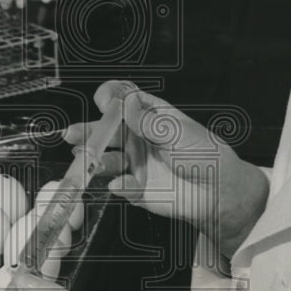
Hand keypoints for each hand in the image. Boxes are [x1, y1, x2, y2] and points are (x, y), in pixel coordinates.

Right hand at [66, 81, 268, 257]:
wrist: (219, 193)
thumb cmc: (206, 155)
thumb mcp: (178, 133)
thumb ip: (148, 121)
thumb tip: (123, 102)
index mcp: (151, 116)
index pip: (124, 100)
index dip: (110, 97)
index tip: (102, 100)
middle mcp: (139, 138)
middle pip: (107, 130)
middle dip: (88, 130)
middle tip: (71, 133)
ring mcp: (136, 163)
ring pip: (106, 159)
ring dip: (93, 159)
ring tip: (84, 161)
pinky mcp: (137, 188)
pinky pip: (119, 186)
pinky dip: (116, 185)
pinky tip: (117, 183)